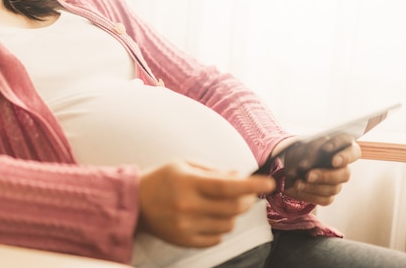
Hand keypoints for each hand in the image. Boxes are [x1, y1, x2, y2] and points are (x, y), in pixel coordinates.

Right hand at [138, 160, 274, 247]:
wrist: (136, 202)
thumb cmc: (163, 178)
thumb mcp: (186, 164)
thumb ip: (214, 170)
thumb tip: (240, 176)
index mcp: (188, 183)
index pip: (228, 186)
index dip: (251, 185)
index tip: (269, 183)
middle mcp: (188, 206)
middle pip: (233, 207)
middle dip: (247, 198)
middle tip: (247, 192)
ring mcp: (186, 226)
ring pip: (228, 224)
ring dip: (234, 213)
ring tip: (225, 203)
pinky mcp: (185, 241)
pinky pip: (217, 238)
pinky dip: (221, 227)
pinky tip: (212, 216)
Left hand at [282, 136, 360, 205]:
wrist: (289, 166)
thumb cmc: (299, 151)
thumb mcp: (301, 146)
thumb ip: (310, 150)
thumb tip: (310, 161)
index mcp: (341, 149)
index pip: (352, 150)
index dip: (343, 152)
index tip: (326, 149)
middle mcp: (343, 167)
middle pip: (345, 173)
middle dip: (325, 175)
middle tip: (308, 175)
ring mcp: (337, 182)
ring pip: (334, 188)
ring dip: (314, 187)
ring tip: (297, 183)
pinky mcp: (329, 195)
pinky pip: (325, 199)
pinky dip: (309, 194)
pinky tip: (297, 189)